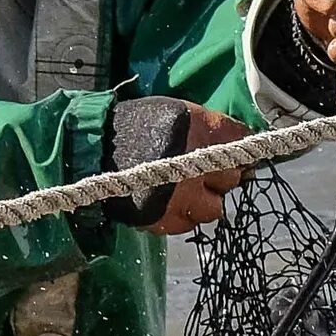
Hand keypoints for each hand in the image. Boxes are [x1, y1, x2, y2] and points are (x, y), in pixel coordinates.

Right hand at [149, 106, 253, 237]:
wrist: (93, 149)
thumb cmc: (136, 125)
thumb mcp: (175, 111)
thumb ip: (208, 128)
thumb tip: (240, 144)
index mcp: (195, 127)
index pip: (240, 142)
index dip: (242, 149)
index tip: (241, 154)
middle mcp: (191, 162)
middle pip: (231, 178)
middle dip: (223, 176)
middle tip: (206, 171)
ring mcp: (177, 194)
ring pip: (214, 209)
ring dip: (206, 200)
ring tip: (188, 190)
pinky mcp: (160, 217)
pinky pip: (188, 224)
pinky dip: (184, 215)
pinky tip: (171, 201)